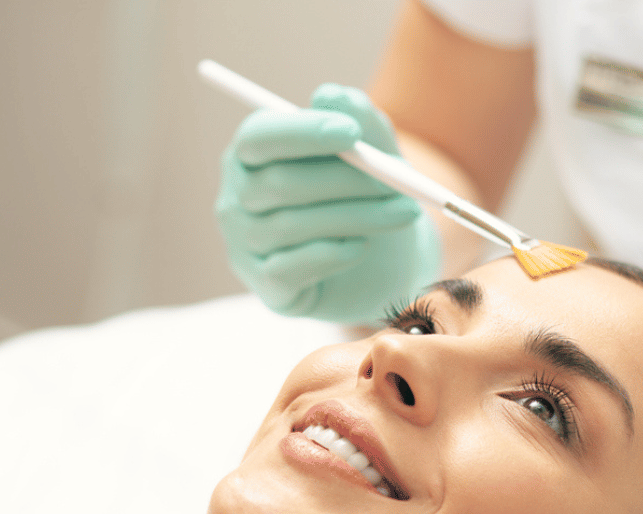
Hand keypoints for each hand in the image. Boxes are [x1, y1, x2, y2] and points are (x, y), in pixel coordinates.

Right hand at [215, 83, 440, 322]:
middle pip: (279, 184)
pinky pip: (292, 268)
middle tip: (398, 179)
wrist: (383, 264)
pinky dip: (332, 254)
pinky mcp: (268, 288)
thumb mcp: (377, 155)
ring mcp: (246, 246)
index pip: (259, 137)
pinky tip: (361, 246)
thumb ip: (362, 122)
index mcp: (252, 154)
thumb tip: (332, 95)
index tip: (351, 133)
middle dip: (345, 179)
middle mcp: (237, 198)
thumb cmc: (368, 197)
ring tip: (404, 212)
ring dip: (357, 217)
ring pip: (292, 226)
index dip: (301, 133)